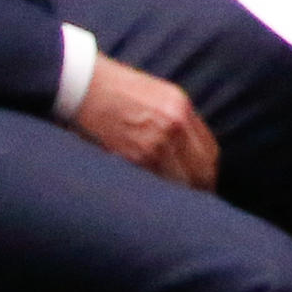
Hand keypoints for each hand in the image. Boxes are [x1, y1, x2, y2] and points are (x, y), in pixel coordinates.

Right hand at [72, 57, 217, 190]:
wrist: (82, 86)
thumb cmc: (114, 91)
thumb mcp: (156, 96)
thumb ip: (176, 121)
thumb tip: (189, 153)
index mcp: (181, 108)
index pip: (209, 153)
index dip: (208, 174)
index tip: (204, 186)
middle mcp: (174, 125)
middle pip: (200, 171)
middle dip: (198, 189)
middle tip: (193, 204)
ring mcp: (155, 142)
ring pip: (179, 182)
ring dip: (177, 195)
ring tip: (170, 205)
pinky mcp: (133, 156)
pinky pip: (154, 183)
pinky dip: (154, 192)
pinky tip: (149, 198)